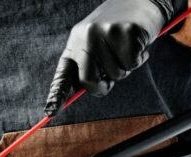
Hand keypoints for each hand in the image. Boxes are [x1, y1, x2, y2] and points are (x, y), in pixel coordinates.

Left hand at [45, 0, 185, 114]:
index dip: (56, 95)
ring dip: (125, 68)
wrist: (140, 2)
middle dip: (102, 86)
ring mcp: (105, 33)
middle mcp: (85, 37)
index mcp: (74, 44)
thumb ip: (89, 67)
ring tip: (126, 49)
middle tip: (112, 76)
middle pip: (89, 80)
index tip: (50, 112)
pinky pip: (132, 63)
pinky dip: (139, 59)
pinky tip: (137, 44)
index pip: (63, 75)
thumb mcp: (96, 47)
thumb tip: (88, 89)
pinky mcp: (125, 31)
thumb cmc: (117, 32)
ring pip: (116, 75)